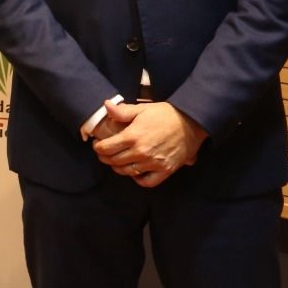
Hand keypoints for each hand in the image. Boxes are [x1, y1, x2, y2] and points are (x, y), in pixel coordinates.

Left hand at [91, 100, 207, 187]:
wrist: (191, 123)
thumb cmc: (165, 114)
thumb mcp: (142, 109)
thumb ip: (122, 111)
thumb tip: (106, 106)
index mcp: (132, 136)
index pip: (107, 148)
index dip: (98, 148)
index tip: (97, 145)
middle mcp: (141, 152)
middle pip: (115, 161)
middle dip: (105, 158)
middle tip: (103, 154)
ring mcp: (153, 163)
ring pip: (128, 172)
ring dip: (118, 168)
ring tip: (116, 162)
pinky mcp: (165, 170)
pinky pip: (148, 182)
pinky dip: (139, 180)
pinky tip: (135, 173)